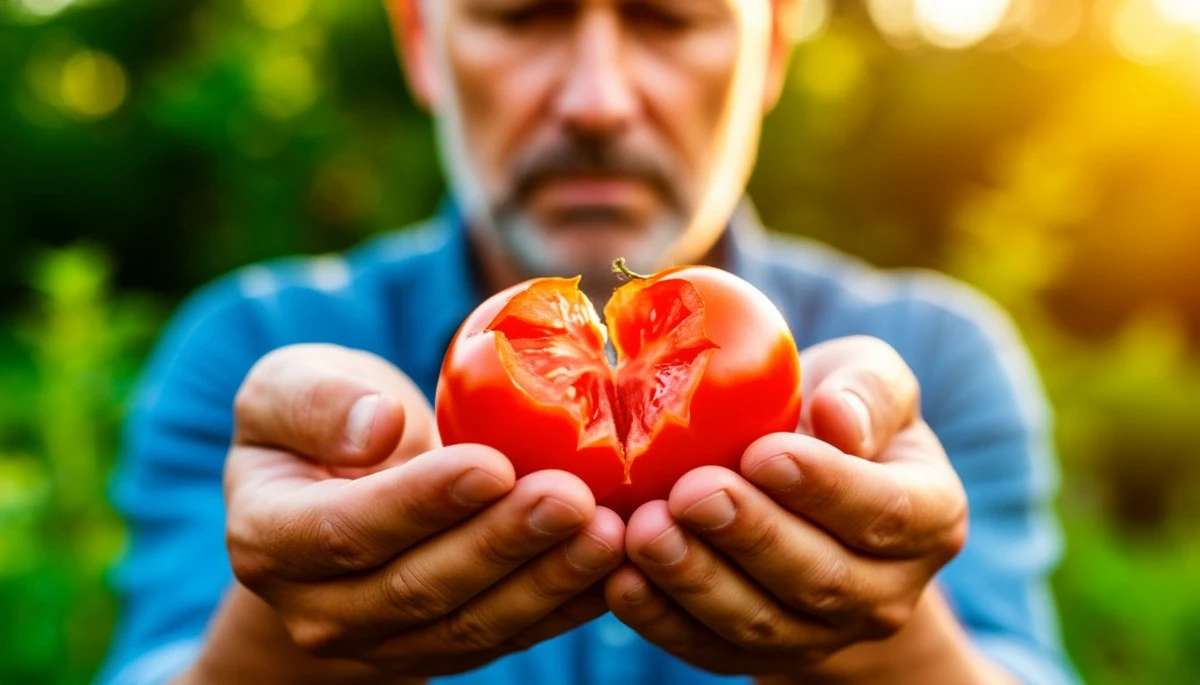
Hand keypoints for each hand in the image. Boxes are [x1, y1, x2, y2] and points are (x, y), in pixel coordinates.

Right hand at [187, 344, 624, 682]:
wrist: (329, 501)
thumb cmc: (316, 428)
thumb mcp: (285, 388)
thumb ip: (314, 400)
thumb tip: (377, 427)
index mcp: (270, 538)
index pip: (346, 530)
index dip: (421, 502)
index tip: (492, 463)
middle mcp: (321, 609)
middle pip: (419, 586)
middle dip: (502, 543)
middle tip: (571, 498)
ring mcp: (386, 641)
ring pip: (474, 622)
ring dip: (547, 580)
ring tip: (609, 532)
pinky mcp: (446, 648)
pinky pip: (512, 634)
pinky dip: (568, 603)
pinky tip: (619, 561)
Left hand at [607, 337, 991, 682]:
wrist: (808, 494)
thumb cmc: (833, 417)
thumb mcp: (868, 380)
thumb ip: (868, 390)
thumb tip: (838, 418)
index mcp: (929, 517)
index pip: (885, 511)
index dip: (824, 487)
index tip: (763, 452)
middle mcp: (885, 592)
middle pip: (820, 577)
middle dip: (750, 536)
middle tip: (692, 492)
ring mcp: (820, 635)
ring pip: (760, 623)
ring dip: (697, 581)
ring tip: (644, 531)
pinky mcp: (754, 653)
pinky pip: (706, 647)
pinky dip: (660, 619)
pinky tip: (620, 580)